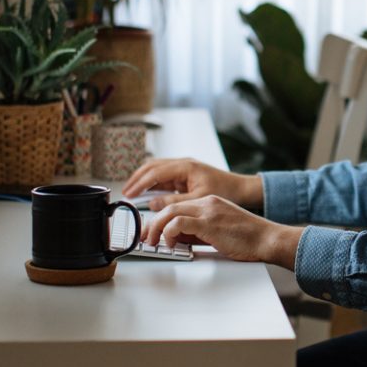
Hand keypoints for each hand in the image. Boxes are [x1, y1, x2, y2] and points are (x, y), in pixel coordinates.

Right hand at [122, 157, 263, 210]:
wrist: (240, 189)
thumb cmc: (225, 191)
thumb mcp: (198, 199)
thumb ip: (174, 201)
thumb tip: (153, 203)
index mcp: (186, 166)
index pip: (156, 172)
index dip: (140, 183)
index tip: (129, 194)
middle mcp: (183, 164)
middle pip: (153, 166)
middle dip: (137, 178)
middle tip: (126, 192)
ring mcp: (184, 168)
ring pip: (157, 169)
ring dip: (143, 179)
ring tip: (132, 191)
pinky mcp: (185, 174)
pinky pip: (164, 176)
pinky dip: (153, 182)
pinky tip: (147, 192)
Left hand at [143, 195, 301, 268]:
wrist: (266, 238)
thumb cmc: (247, 238)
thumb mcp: (217, 231)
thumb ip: (197, 231)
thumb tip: (176, 239)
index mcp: (209, 202)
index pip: (177, 204)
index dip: (159, 218)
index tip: (150, 231)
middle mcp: (207, 202)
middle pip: (169, 207)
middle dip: (152, 223)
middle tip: (145, 239)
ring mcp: (208, 210)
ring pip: (170, 212)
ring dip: (156, 228)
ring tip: (153, 243)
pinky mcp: (209, 222)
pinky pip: (179, 223)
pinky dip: (168, 233)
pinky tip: (170, 244)